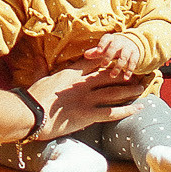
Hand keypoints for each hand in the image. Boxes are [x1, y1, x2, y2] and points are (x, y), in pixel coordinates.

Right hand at [28, 64, 143, 137]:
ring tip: (140, 87)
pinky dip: (126, 110)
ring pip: (113, 92)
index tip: (115, 58)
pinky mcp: (87, 114)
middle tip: (133, 73)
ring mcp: (86, 99)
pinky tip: (138, 109)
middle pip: (107, 75)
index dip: (106, 60)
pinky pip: (111, 112)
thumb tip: (39, 57)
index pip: (92, 63)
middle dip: (121, 74)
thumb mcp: (38, 79)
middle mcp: (81, 84)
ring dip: (128, 90)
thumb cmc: (31, 98)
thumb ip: (41, 67)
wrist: (30, 114)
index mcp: (70, 74)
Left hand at [85, 33, 144, 77]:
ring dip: (118, 66)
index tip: (98, 51)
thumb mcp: (105, 47)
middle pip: (114, 48)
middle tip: (103, 65)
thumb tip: (85, 55)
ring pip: (124, 57)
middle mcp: (120, 42)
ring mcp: (128, 48)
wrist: (132, 42)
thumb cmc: (113, 46)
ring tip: (112, 75)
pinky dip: (129, 71)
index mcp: (111, 38)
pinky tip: (125, 78)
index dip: (102, 44)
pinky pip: (133, 63)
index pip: (106, 39)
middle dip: (109, 56)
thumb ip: (96, 52)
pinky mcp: (135, 55)